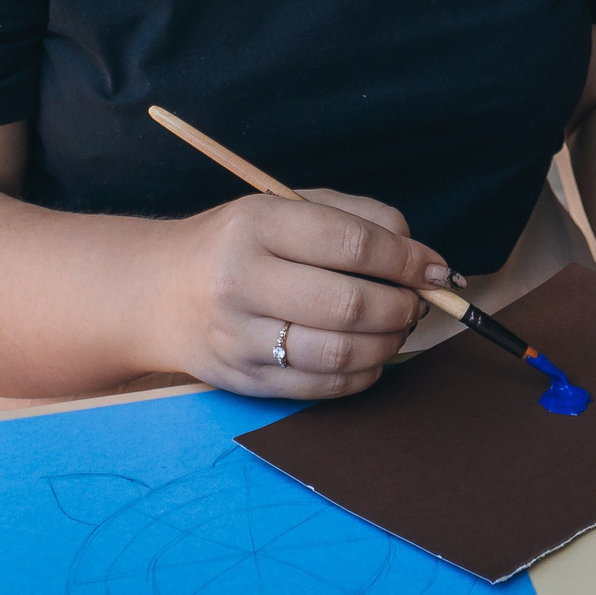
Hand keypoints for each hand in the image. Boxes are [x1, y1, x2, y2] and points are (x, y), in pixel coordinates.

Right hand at [163, 188, 454, 398]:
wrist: (160, 291)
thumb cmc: (239, 243)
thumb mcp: (286, 207)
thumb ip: (358, 218)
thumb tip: (421, 257)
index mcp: (257, 224)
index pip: (352, 244)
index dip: (406, 260)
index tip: (435, 268)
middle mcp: (242, 280)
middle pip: (350, 304)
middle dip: (403, 306)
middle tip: (417, 301)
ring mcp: (239, 337)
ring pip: (340, 353)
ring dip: (388, 343)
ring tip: (397, 327)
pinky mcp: (243, 379)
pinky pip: (323, 387)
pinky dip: (363, 374)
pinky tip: (370, 355)